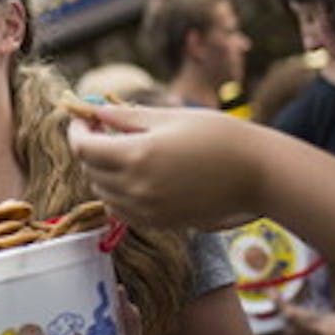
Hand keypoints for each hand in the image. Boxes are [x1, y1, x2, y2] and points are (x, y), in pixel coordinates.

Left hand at [67, 104, 263, 230]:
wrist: (257, 173)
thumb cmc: (218, 136)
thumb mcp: (168, 117)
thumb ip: (124, 117)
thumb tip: (93, 111)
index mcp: (137, 156)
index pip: (83, 148)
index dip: (77, 129)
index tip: (82, 116)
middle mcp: (137, 188)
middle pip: (90, 170)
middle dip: (89, 147)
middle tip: (102, 127)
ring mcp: (148, 210)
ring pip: (103, 192)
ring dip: (102, 170)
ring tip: (121, 148)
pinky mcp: (160, 223)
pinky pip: (122, 210)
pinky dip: (117, 192)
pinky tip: (135, 174)